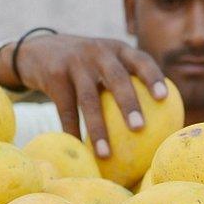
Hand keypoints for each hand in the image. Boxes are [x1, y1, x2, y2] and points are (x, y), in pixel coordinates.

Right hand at [0, 34, 167, 157]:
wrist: (39, 50)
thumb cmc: (87, 66)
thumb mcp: (106, 61)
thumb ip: (128, 78)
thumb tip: (160, 120)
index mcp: (118, 49)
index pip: (141, 60)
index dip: (153, 78)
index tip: (164, 98)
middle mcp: (99, 52)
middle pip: (117, 78)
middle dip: (129, 103)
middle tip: (139, 128)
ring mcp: (75, 62)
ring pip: (89, 99)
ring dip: (98, 128)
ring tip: (106, 154)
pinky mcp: (54, 75)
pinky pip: (65, 109)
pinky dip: (72, 131)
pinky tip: (79, 149)